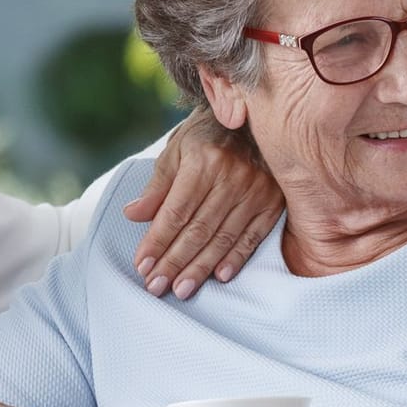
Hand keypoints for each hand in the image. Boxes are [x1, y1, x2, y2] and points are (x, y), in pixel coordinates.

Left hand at [125, 110, 284, 298]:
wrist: (255, 117)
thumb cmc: (209, 134)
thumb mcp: (177, 149)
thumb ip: (157, 185)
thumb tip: (133, 215)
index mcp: (204, 160)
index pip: (176, 212)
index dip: (157, 242)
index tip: (142, 265)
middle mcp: (232, 176)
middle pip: (198, 230)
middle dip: (174, 262)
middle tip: (156, 286)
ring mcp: (256, 190)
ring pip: (223, 238)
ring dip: (200, 268)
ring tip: (181, 289)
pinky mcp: (273, 202)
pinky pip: (253, 236)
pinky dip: (236, 258)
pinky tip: (219, 277)